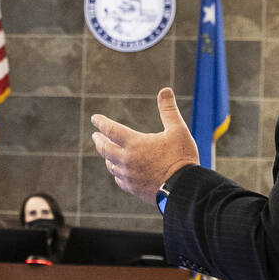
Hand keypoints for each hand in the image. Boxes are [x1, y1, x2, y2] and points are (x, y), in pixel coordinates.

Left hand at [91, 88, 199, 203]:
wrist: (184, 189)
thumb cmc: (182, 158)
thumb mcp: (178, 130)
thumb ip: (168, 110)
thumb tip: (165, 90)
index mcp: (134, 143)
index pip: (111, 130)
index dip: (101, 122)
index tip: (94, 118)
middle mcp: (127, 160)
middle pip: (105, 149)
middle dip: (99, 140)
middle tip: (95, 136)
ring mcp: (128, 176)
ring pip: (110, 165)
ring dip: (107, 157)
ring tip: (107, 152)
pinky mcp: (133, 189)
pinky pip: (119, 179)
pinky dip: (116, 172)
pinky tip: (118, 171)